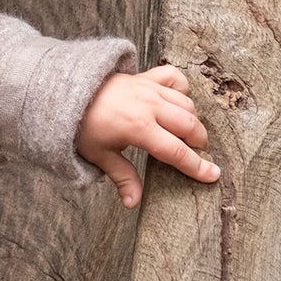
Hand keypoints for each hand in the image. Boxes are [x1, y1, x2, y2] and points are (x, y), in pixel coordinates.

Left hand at [75, 65, 219, 206]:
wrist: (67, 92)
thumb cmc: (81, 126)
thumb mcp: (99, 155)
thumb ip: (122, 177)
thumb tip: (133, 203)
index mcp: (139, 128)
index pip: (176, 151)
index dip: (197, 166)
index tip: (213, 175)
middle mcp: (149, 106)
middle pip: (189, 126)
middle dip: (199, 143)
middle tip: (196, 154)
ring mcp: (149, 88)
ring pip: (186, 104)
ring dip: (192, 120)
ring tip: (186, 135)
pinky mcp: (146, 77)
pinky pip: (174, 78)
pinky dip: (182, 89)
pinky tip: (177, 103)